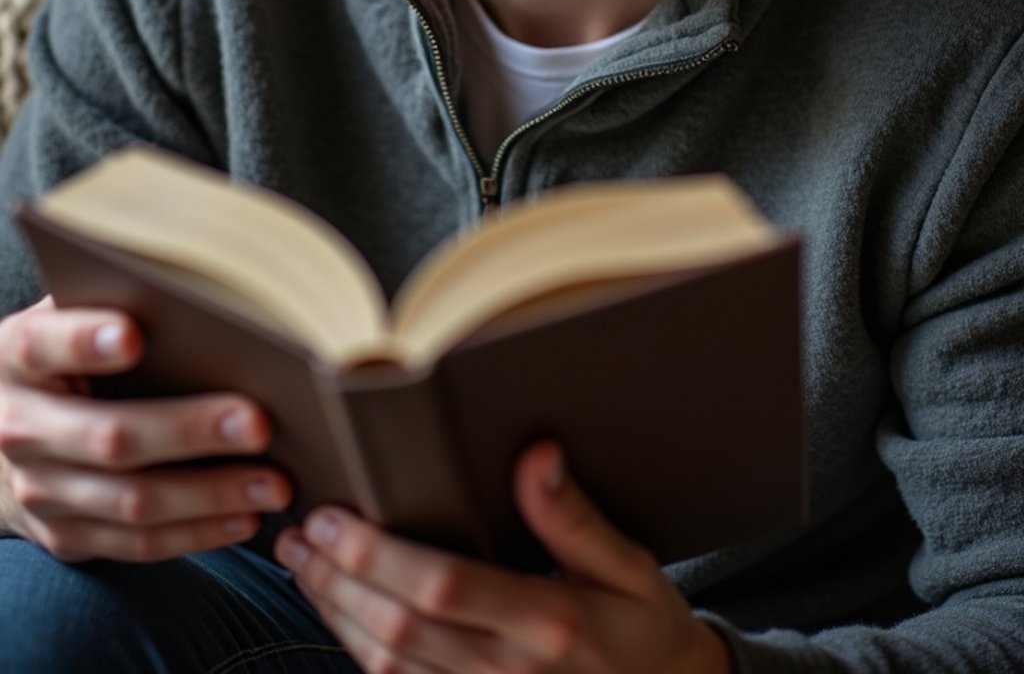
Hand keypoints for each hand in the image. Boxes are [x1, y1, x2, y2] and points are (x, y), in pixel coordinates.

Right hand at [0, 296, 291, 561]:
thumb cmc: (60, 356)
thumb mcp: (64, 317)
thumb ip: (112, 300)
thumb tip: (203, 291)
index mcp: (17, 359)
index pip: (45, 346)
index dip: (86, 341)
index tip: (136, 335)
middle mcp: (20, 428)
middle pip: (109, 436)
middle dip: (189, 431)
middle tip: (258, 423)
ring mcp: (40, 490)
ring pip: (133, 501)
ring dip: (210, 494)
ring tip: (273, 481)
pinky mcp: (66, 535)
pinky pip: (136, 543)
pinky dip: (196, 533)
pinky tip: (245, 515)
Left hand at [274, 439, 730, 672]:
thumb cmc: (640, 625)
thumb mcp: (628, 565)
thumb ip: (574, 516)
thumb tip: (536, 456)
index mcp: (550, 622)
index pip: (444, 587)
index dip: (379, 555)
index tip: (337, 518)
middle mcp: (510, 671)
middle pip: (398, 627)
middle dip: (338, 580)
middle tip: (301, 535)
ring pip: (387, 663)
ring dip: (336, 613)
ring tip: (304, 565)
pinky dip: (359, 651)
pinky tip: (340, 612)